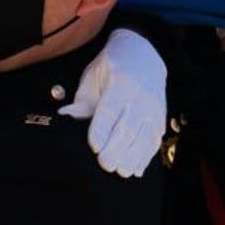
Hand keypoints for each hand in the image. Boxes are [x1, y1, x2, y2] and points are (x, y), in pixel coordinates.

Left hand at [56, 28, 166, 176]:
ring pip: (144, 136)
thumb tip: (64, 117)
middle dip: (116, 149)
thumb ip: (81, 100)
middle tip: (105, 164)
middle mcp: (140, 95)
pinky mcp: (160, 116)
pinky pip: (155, 139)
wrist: (142, 54)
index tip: (94, 147)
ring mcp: (153, 107)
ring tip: (121, 170)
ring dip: (133, 156)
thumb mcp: (92, 75)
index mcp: (120, 82)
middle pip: (128, 127)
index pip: (110, 110)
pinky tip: (136, 168)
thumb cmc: (111, 68)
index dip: (102, 130)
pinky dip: (146, 156)